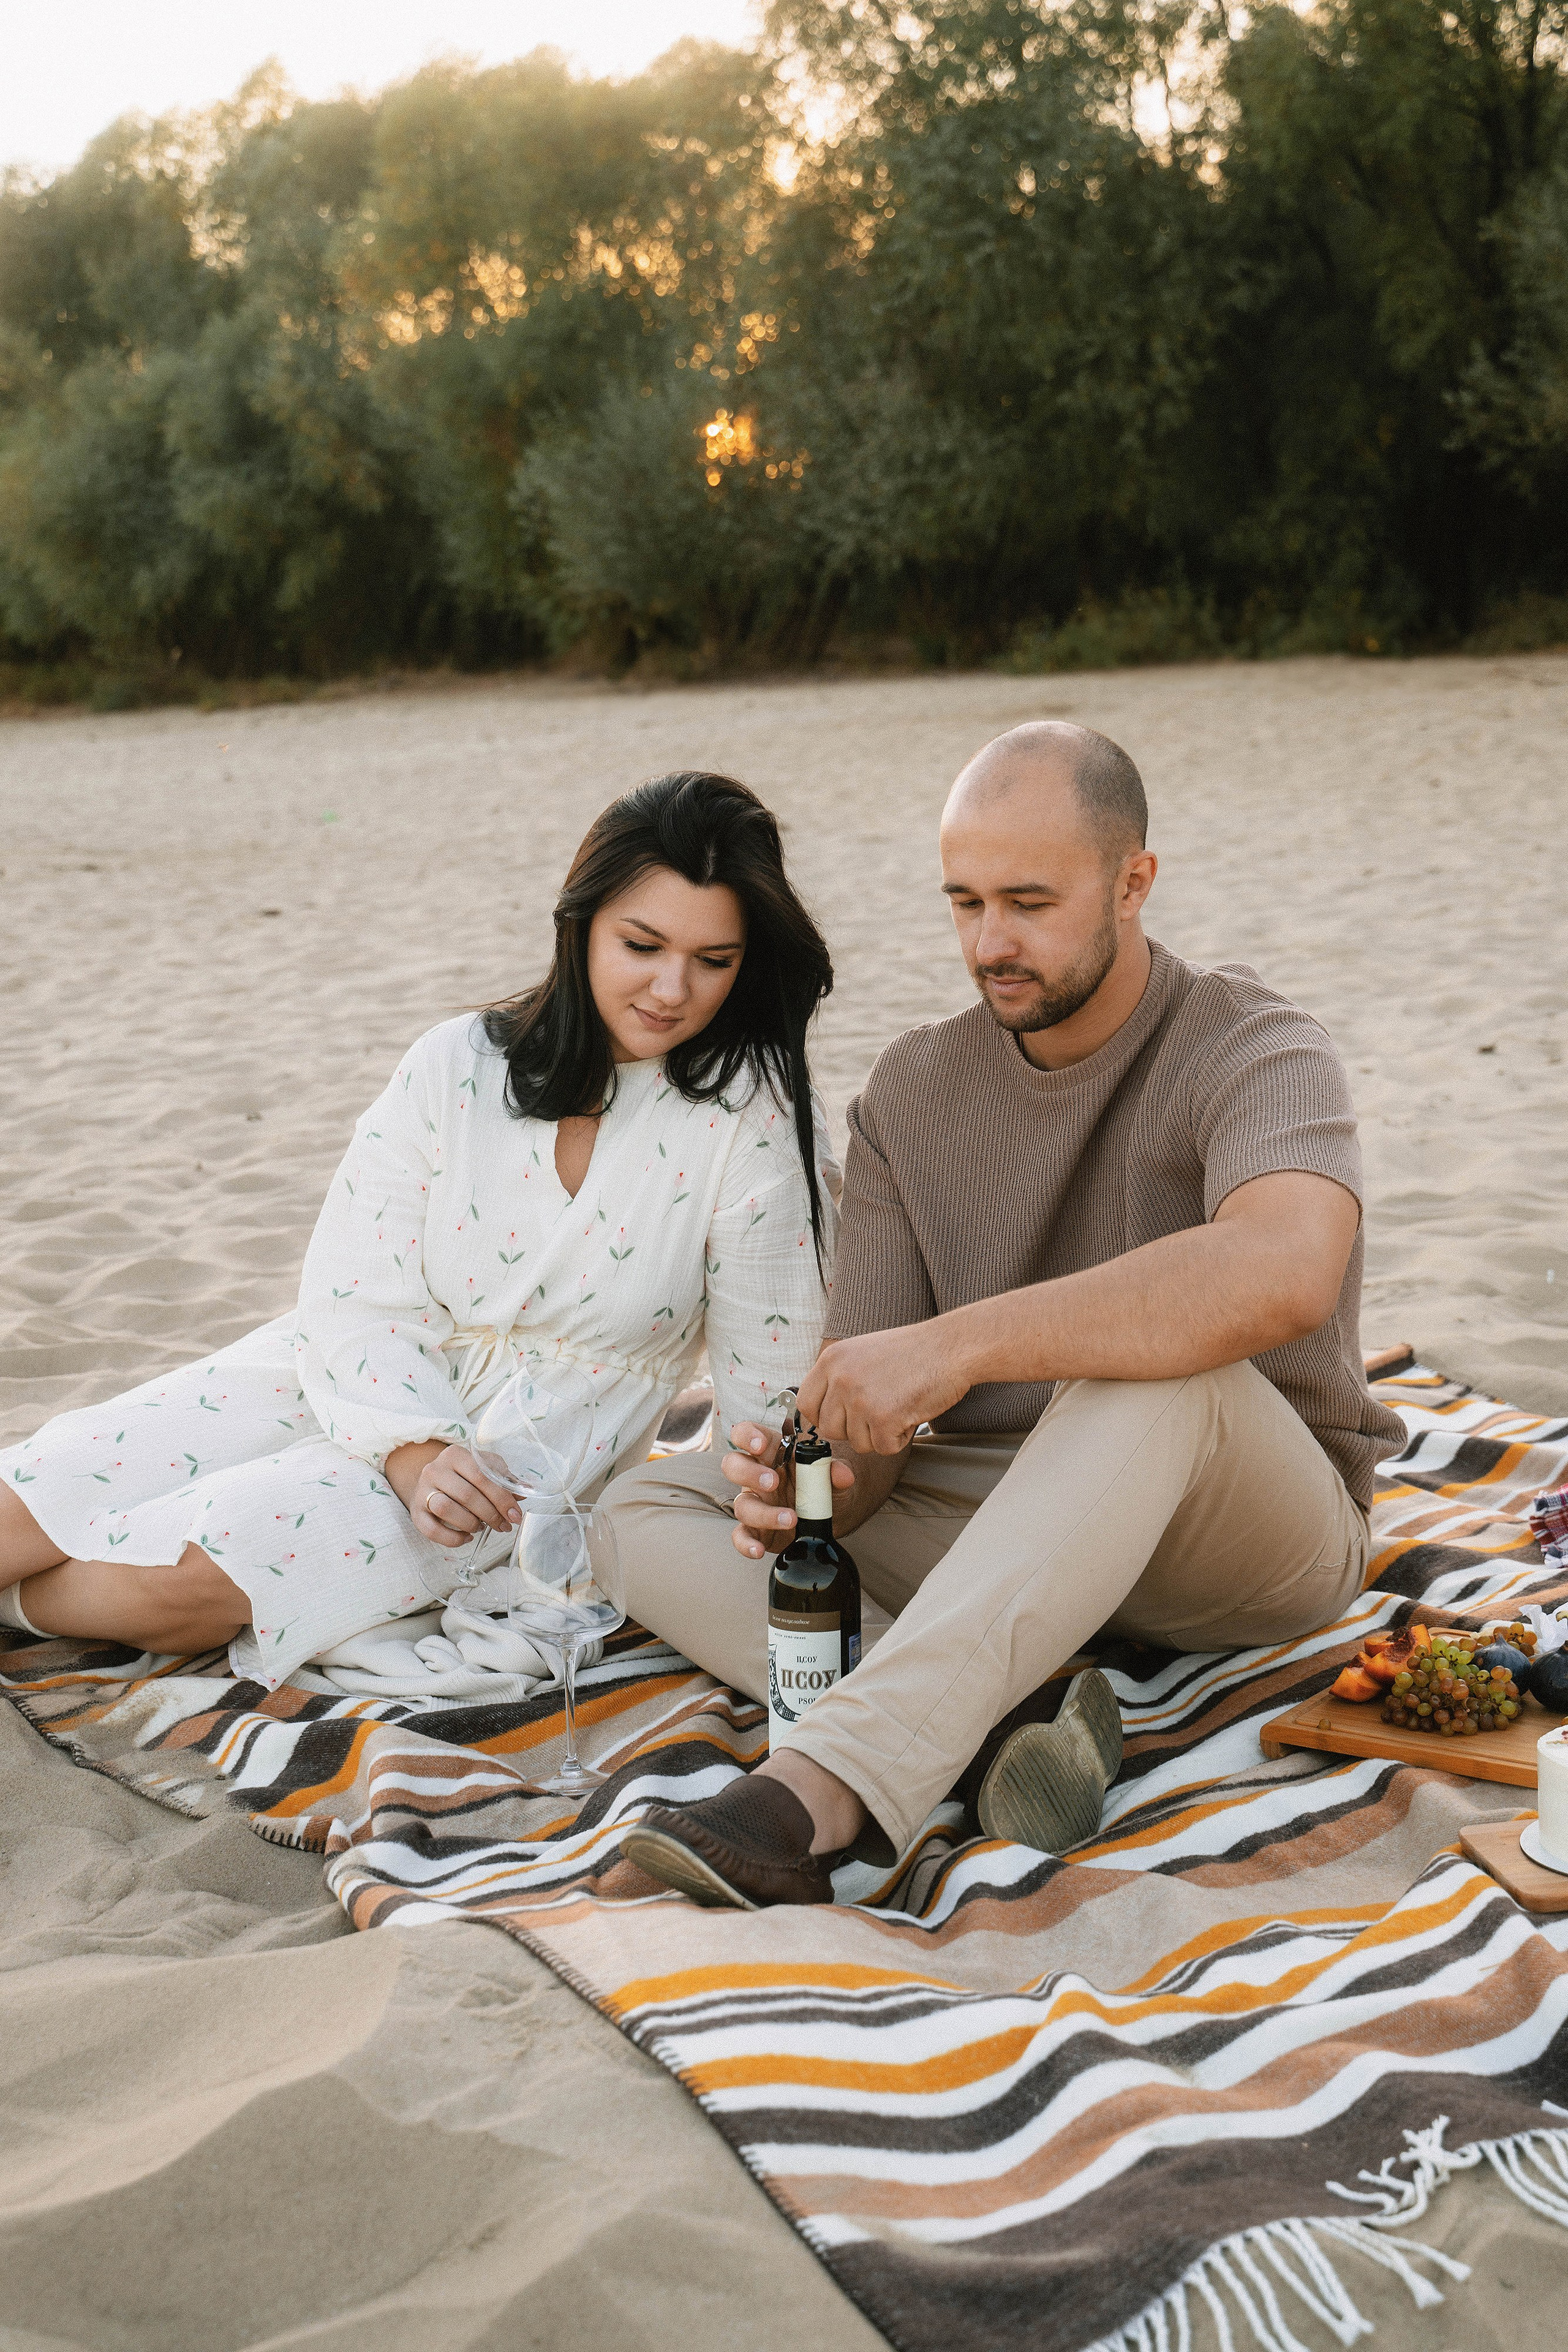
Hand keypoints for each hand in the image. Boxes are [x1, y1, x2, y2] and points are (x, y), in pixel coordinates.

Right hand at [385, 1439, 521, 1549]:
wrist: (431, 1482)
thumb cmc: (463, 1475)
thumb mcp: (484, 1469)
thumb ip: (503, 1478)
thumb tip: (524, 1492)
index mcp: (455, 1455)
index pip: (481, 1476)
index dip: (501, 1498)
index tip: (515, 1514)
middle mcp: (435, 1469)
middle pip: (466, 1494)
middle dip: (491, 1514)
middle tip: (504, 1526)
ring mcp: (422, 1491)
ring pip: (446, 1509)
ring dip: (470, 1523)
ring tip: (481, 1527)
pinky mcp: (415, 1513)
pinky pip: (432, 1530)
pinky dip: (452, 1538)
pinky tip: (467, 1537)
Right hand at [721, 1418, 855, 1559]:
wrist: (830, 1516)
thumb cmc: (823, 1486)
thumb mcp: (833, 1477)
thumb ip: (836, 1472)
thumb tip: (842, 1474)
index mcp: (773, 1452)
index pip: (749, 1434)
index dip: (747, 1435)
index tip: (759, 1445)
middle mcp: (757, 1475)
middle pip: (733, 1465)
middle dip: (748, 1472)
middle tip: (773, 1481)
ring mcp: (754, 1502)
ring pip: (741, 1503)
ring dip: (762, 1512)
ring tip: (791, 1518)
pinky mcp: (756, 1529)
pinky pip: (741, 1535)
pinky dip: (746, 1544)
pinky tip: (759, 1551)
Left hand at [796, 1324, 971, 1454]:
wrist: (951, 1347)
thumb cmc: (913, 1352)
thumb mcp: (863, 1353)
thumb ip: (840, 1378)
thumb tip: (824, 1412)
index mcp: (831, 1360)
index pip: (806, 1404)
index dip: (824, 1417)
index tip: (843, 1417)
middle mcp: (840, 1379)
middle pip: (830, 1429)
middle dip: (854, 1430)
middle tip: (880, 1412)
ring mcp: (860, 1399)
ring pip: (857, 1442)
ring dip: (879, 1434)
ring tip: (900, 1406)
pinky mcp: (883, 1418)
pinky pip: (883, 1448)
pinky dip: (900, 1439)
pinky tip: (911, 1414)